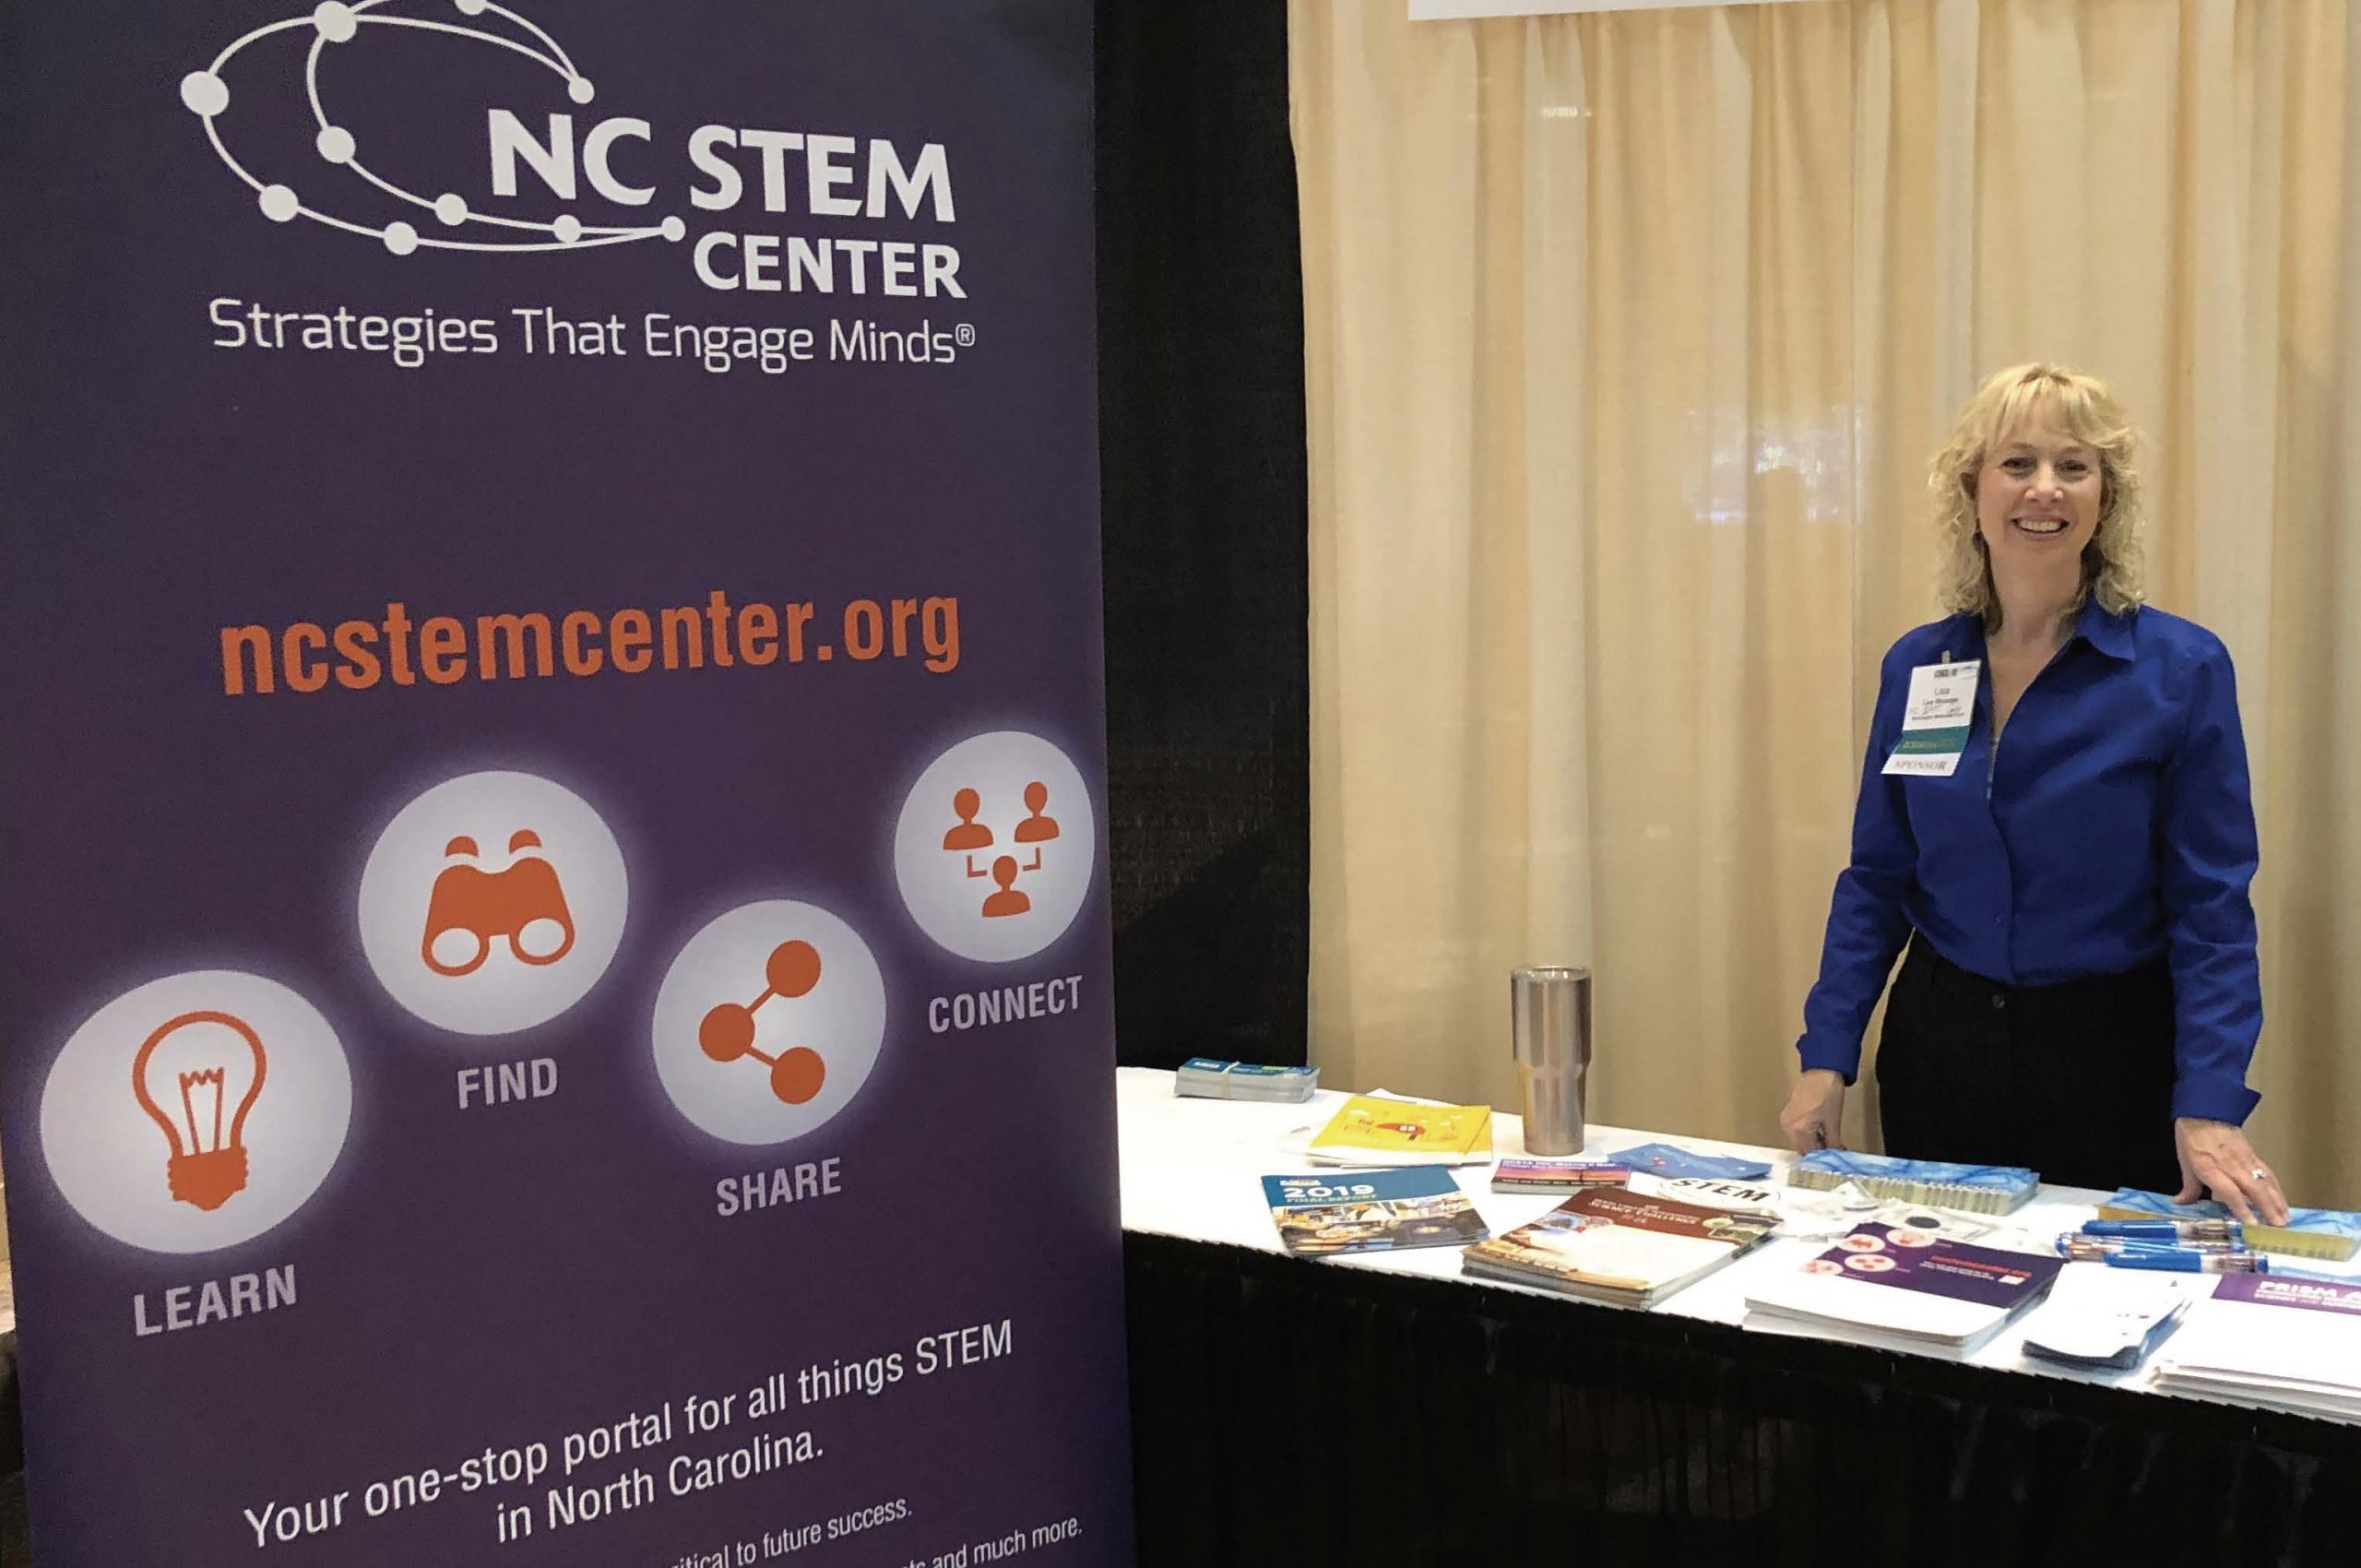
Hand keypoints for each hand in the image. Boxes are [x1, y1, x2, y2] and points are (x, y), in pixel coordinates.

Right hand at [1779, 1069, 1845, 1152]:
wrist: (1822, 1070)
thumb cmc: (1828, 1093)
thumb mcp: (1833, 1121)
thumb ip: (1833, 1143)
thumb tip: (1837, 1156)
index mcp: (1798, 1129)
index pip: (1811, 1153)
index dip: (1825, 1158)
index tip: (1837, 1160)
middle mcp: (1788, 1127)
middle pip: (1804, 1148)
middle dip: (1819, 1152)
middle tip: (1836, 1152)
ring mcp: (1786, 1120)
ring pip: (1801, 1141)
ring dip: (1815, 1144)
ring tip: (1831, 1143)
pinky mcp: (1788, 1115)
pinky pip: (1799, 1132)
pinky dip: (1810, 1135)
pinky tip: (1822, 1133)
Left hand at [2173, 1118, 2290, 1225]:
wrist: (2205, 1110)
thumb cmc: (2192, 1136)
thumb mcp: (2184, 1161)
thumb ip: (2188, 1187)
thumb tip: (2180, 1203)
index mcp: (2210, 1168)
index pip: (2229, 1191)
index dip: (2241, 1208)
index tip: (2251, 1223)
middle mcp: (2231, 1165)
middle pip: (2253, 1189)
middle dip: (2267, 1209)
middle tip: (2278, 1227)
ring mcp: (2244, 1159)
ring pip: (2265, 1182)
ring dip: (2277, 1201)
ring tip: (2285, 1218)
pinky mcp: (2253, 1154)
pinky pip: (2267, 1173)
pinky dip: (2277, 1188)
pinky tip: (2282, 1200)